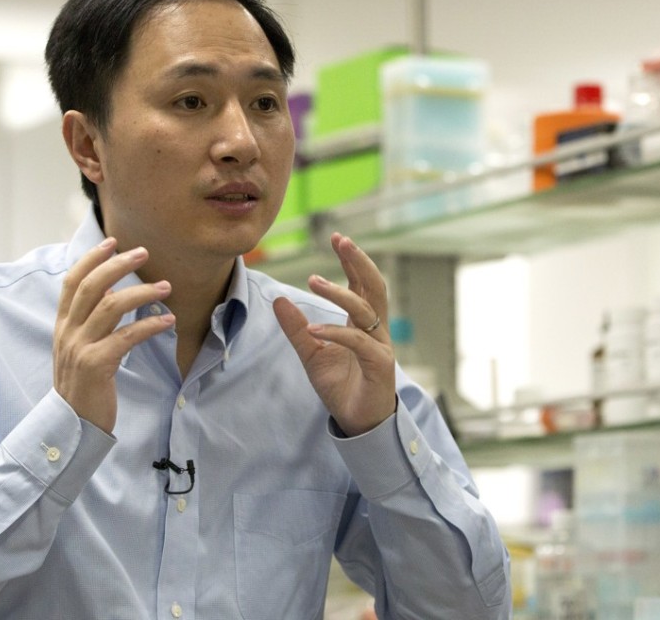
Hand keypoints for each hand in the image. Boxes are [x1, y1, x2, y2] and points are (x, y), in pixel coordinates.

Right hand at [53, 238, 174, 432]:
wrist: (73, 424)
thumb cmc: (83, 384)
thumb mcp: (79, 347)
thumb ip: (90, 319)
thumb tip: (110, 289)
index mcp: (62, 325)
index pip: (72, 282)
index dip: (91, 259)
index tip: (113, 242)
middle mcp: (68, 332)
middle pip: (91, 286)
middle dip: (118, 265)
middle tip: (143, 253)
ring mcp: (80, 348)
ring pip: (110, 306)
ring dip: (142, 292)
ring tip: (166, 287)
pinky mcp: (97, 365)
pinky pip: (126, 336)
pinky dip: (149, 325)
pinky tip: (168, 321)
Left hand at [273, 233, 395, 436]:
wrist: (358, 421)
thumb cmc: (342, 386)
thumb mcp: (312, 353)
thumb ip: (297, 328)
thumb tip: (278, 300)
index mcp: (363, 323)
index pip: (362, 283)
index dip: (352, 260)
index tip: (337, 238)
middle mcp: (376, 329)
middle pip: (373, 286)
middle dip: (359, 261)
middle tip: (341, 240)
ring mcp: (380, 346)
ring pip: (365, 310)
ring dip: (340, 293)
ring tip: (313, 280)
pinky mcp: (380, 365)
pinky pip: (358, 342)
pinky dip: (335, 332)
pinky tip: (314, 328)